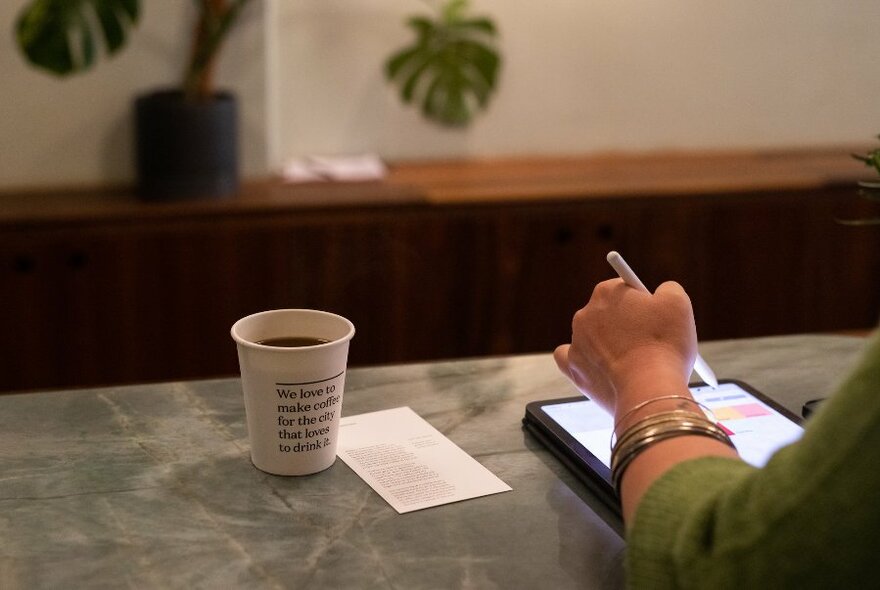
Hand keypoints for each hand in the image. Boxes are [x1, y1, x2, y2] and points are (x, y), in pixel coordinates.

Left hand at [554, 279, 697, 415]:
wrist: (648, 390)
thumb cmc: (665, 345)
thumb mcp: (678, 304)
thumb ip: (668, 289)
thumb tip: (663, 291)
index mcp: (607, 292)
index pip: (625, 290)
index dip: (643, 304)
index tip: (655, 319)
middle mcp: (585, 313)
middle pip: (608, 314)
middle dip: (625, 324)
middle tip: (648, 341)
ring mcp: (576, 342)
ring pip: (592, 337)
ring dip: (608, 344)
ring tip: (633, 361)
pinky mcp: (573, 368)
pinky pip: (568, 358)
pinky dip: (583, 361)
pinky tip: (597, 365)